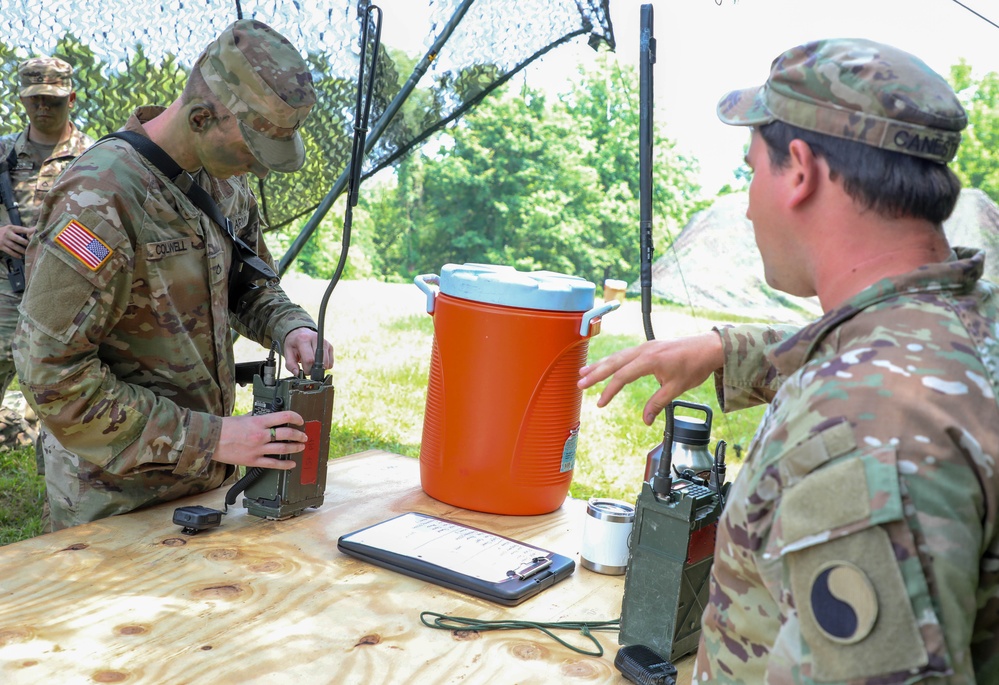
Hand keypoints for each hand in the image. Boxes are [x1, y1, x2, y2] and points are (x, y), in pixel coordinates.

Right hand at [0, 223, 32, 258]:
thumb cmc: (5, 232)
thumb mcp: (11, 228)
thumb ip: (20, 230)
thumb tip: (34, 230)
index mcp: (11, 228)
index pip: (21, 229)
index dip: (28, 231)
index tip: (35, 233)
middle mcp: (7, 234)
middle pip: (17, 239)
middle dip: (25, 243)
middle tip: (32, 246)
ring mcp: (4, 240)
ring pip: (14, 246)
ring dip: (21, 250)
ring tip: (28, 253)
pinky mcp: (1, 246)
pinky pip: (9, 251)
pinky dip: (15, 254)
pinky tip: (20, 256)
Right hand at [213, 411, 306, 469]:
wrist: (211, 439)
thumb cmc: (225, 427)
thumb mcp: (244, 417)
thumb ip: (258, 418)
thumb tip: (267, 417)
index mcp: (259, 422)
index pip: (284, 417)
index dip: (296, 418)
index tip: (300, 420)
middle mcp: (261, 435)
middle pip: (288, 434)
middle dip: (299, 435)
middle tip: (304, 436)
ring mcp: (258, 449)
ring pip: (283, 449)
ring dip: (295, 448)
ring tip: (301, 447)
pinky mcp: (253, 461)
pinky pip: (273, 464)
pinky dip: (285, 464)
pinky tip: (291, 464)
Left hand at [283, 327, 333, 375]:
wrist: (301, 333)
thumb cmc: (294, 343)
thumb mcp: (287, 352)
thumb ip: (290, 364)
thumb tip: (297, 373)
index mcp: (303, 340)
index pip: (309, 359)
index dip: (307, 369)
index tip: (304, 370)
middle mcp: (316, 339)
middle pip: (319, 362)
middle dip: (313, 369)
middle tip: (307, 367)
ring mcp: (325, 342)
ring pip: (327, 363)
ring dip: (320, 368)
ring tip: (312, 363)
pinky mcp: (330, 346)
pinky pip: (331, 362)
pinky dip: (325, 365)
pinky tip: (318, 361)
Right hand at [578, 331, 723, 424]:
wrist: (709, 347)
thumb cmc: (694, 365)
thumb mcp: (676, 388)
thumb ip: (658, 403)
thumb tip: (646, 420)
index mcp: (649, 360)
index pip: (622, 376)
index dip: (609, 391)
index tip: (600, 403)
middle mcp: (644, 350)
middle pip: (613, 362)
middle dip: (595, 373)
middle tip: (579, 383)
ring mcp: (645, 347)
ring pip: (617, 356)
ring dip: (600, 364)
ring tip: (584, 372)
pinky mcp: (649, 347)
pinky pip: (625, 353)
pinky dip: (613, 360)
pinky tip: (606, 365)